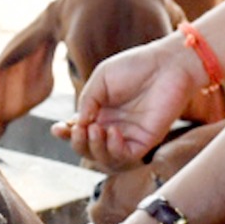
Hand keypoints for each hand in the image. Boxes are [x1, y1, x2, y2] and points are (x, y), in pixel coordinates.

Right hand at [65, 37, 209, 171]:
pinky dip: (114, 149)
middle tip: (80, 129)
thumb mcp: (101, 80)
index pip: (79, 132)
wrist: (167, 64)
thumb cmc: (135, 66)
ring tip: (95, 130)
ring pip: (105, 159)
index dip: (66, 134)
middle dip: (78, 143)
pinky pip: (126, 157)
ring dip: (94, 149)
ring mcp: (129, 136)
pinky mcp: (146, 141)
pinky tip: (112, 132)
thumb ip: (87, 102)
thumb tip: (77, 125)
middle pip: (89, 149)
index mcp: (100, 112)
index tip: (58, 130)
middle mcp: (113, 127)